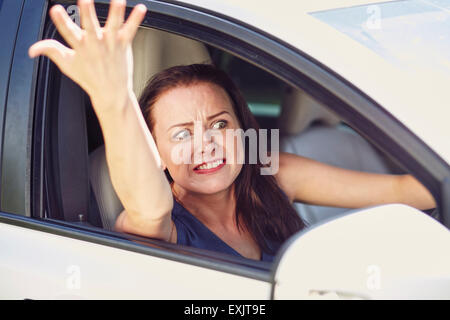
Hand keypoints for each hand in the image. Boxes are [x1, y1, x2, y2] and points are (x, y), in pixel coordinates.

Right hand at [28, 0, 145, 108]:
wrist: (111, 92)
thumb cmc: (89, 77)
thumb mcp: (67, 65)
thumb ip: (50, 51)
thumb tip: (31, 50)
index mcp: (80, 47)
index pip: (67, 32)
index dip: (61, 20)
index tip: (55, 9)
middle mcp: (96, 44)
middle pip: (90, 26)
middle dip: (87, 12)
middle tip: (85, 0)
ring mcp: (111, 44)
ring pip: (113, 26)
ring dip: (116, 12)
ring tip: (119, 0)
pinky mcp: (124, 45)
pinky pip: (131, 30)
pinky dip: (136, 19)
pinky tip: (141, 9)